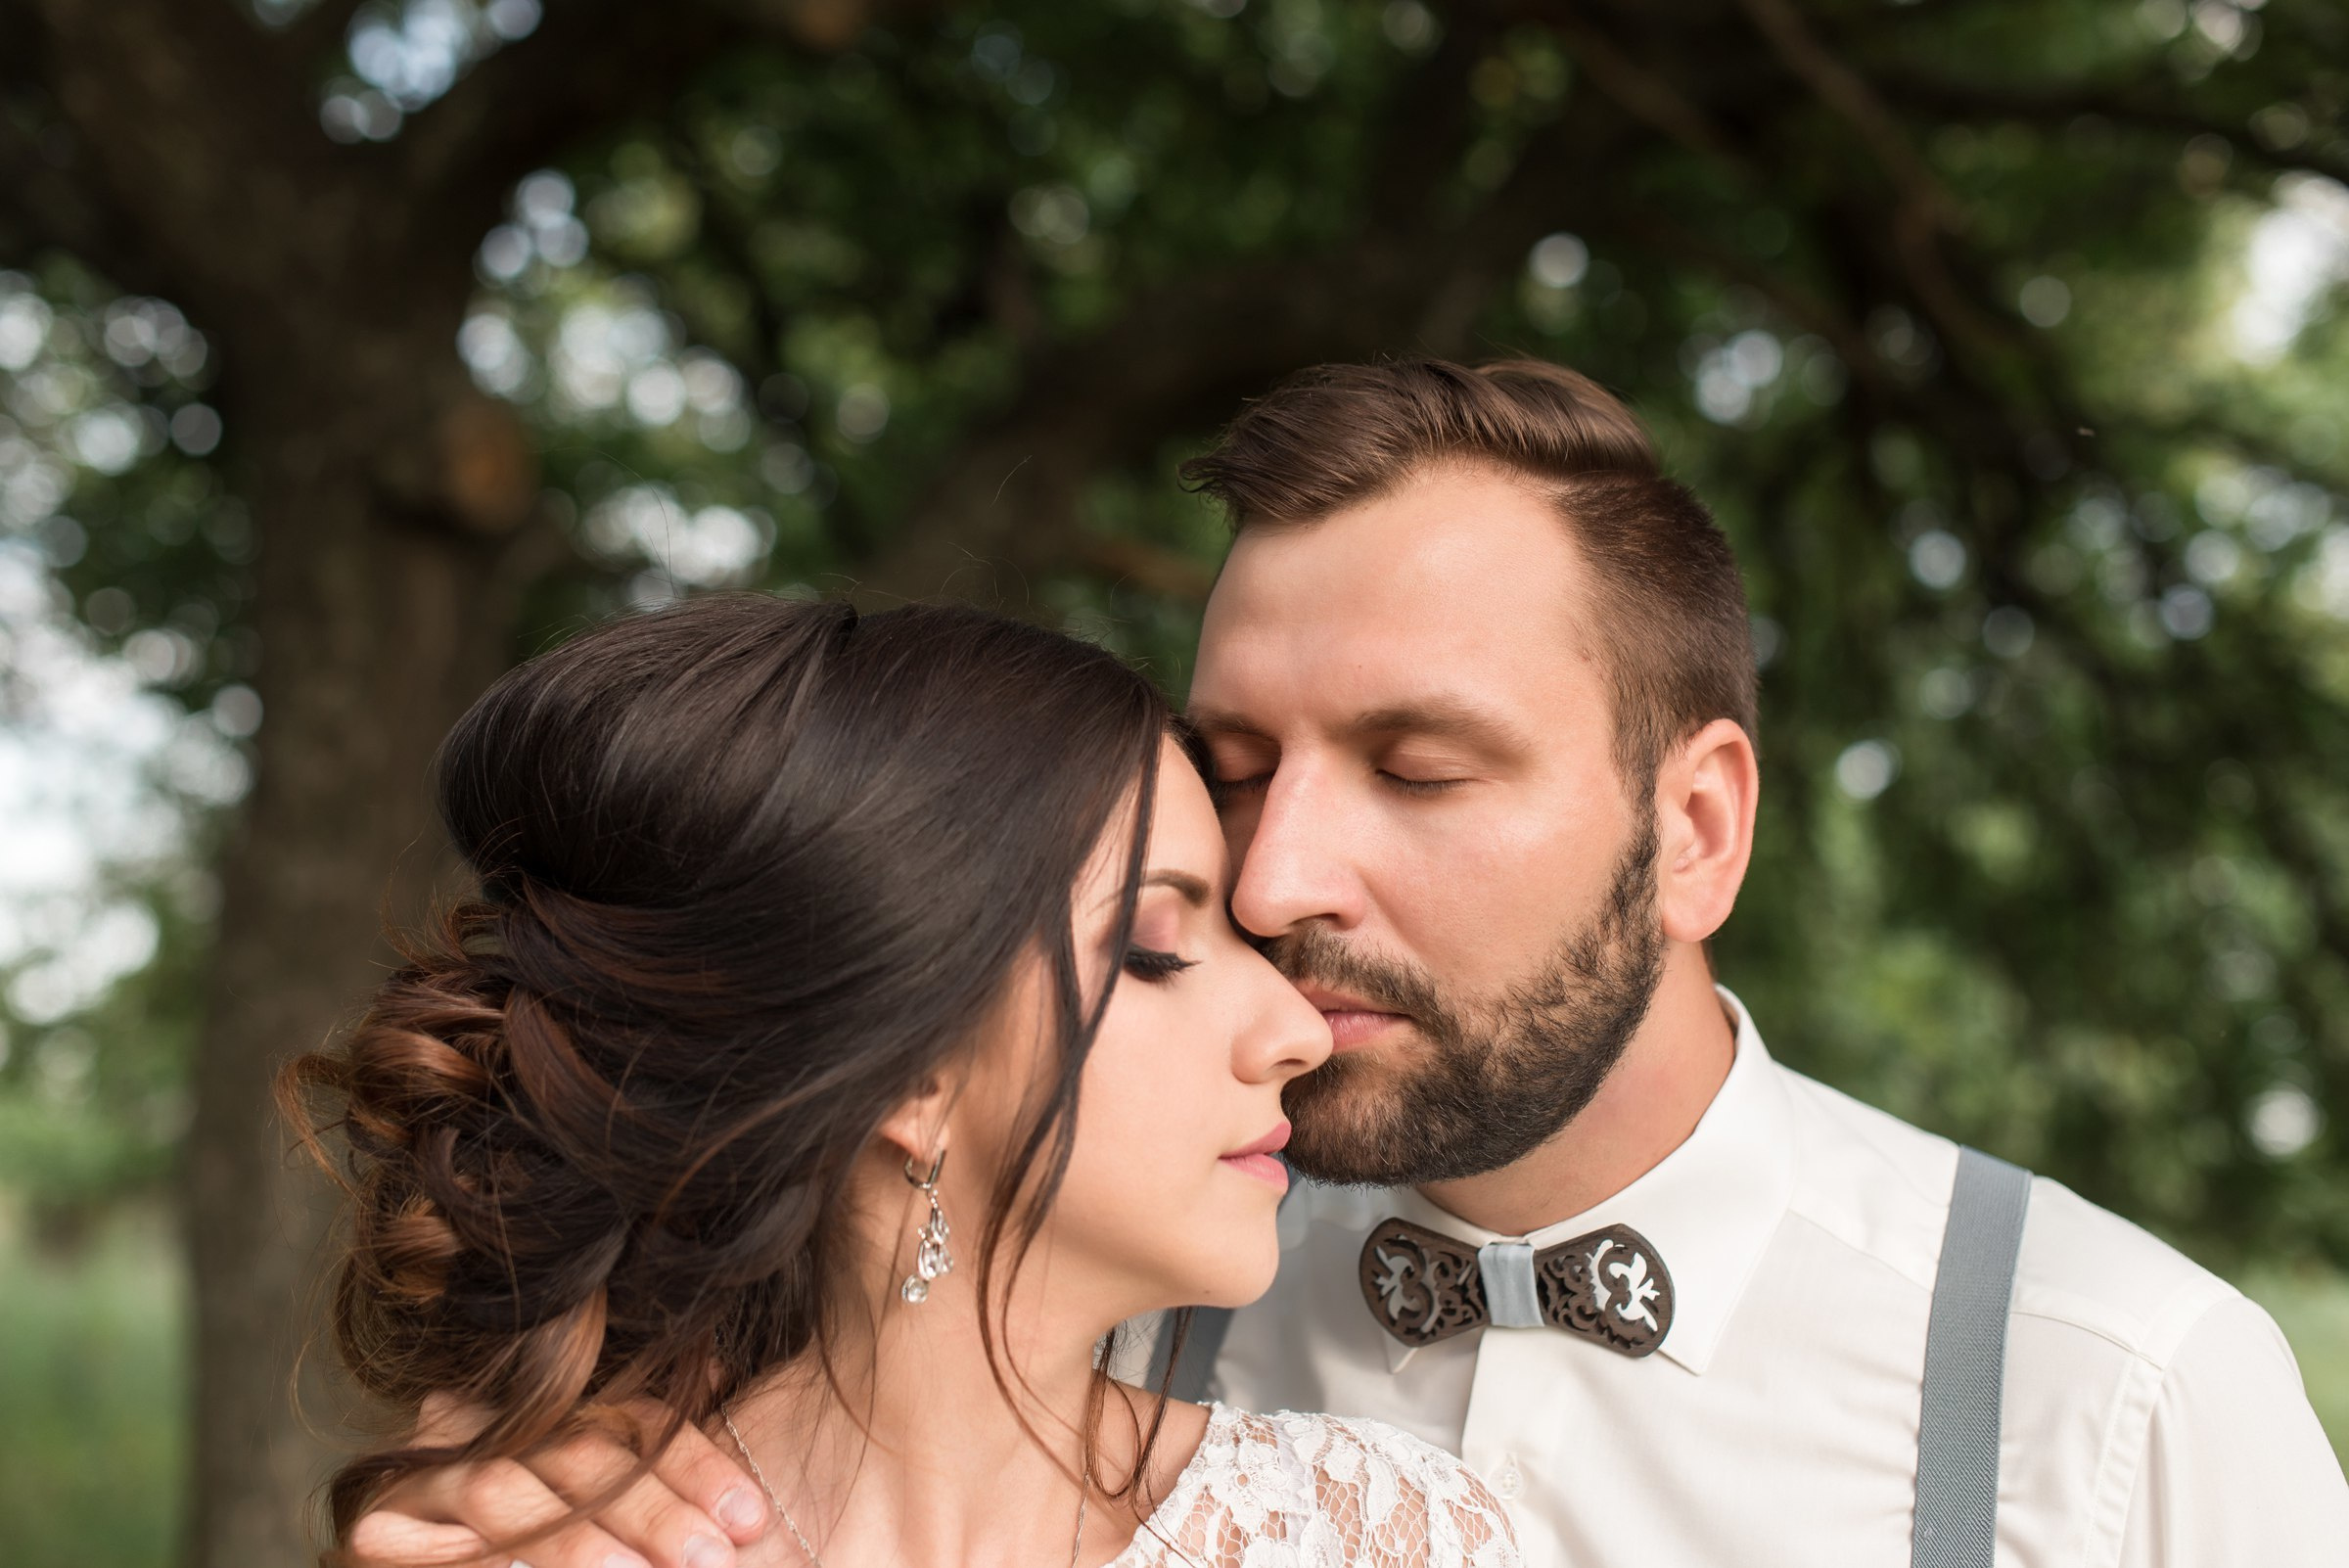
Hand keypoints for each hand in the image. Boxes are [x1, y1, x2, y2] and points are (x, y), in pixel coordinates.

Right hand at [343, 1395, 768, 1567]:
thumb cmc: (549, 1519)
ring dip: (572, 1541)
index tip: (751, 1518)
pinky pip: (423, 1545)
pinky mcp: (380, 1529)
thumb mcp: (601, 1484)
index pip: (637, 1422)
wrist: (452, 1548)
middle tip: (713, 1559)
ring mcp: (430, 1477)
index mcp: (556, 1410)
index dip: (697, 1467)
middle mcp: (493, 1427)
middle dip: (652, 1510)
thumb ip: (647, 1442)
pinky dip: (473, 1561)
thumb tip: (715, 1374)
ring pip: (506, 1491)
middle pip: (582, 1454)